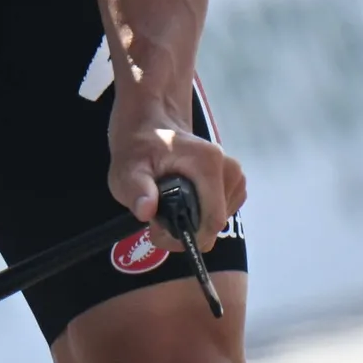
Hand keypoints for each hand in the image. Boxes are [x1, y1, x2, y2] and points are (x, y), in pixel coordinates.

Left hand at [108, 97, 244, 252]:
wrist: (151, 124)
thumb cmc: (138, 146)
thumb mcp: (127, 169)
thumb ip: (137, 190)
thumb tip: (146, 210)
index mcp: (210, 164)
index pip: (212, 221)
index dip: (186, 237)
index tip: (159, 232)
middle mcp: (230, 170)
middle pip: (216, 223)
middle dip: (187, 231)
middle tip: (157, 220)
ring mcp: (235, 175)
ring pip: (218, 220)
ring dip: (193, 223)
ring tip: (167, 209)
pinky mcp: (234, 182)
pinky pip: (221, 212)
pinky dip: (201, 215)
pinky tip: (182, 204)